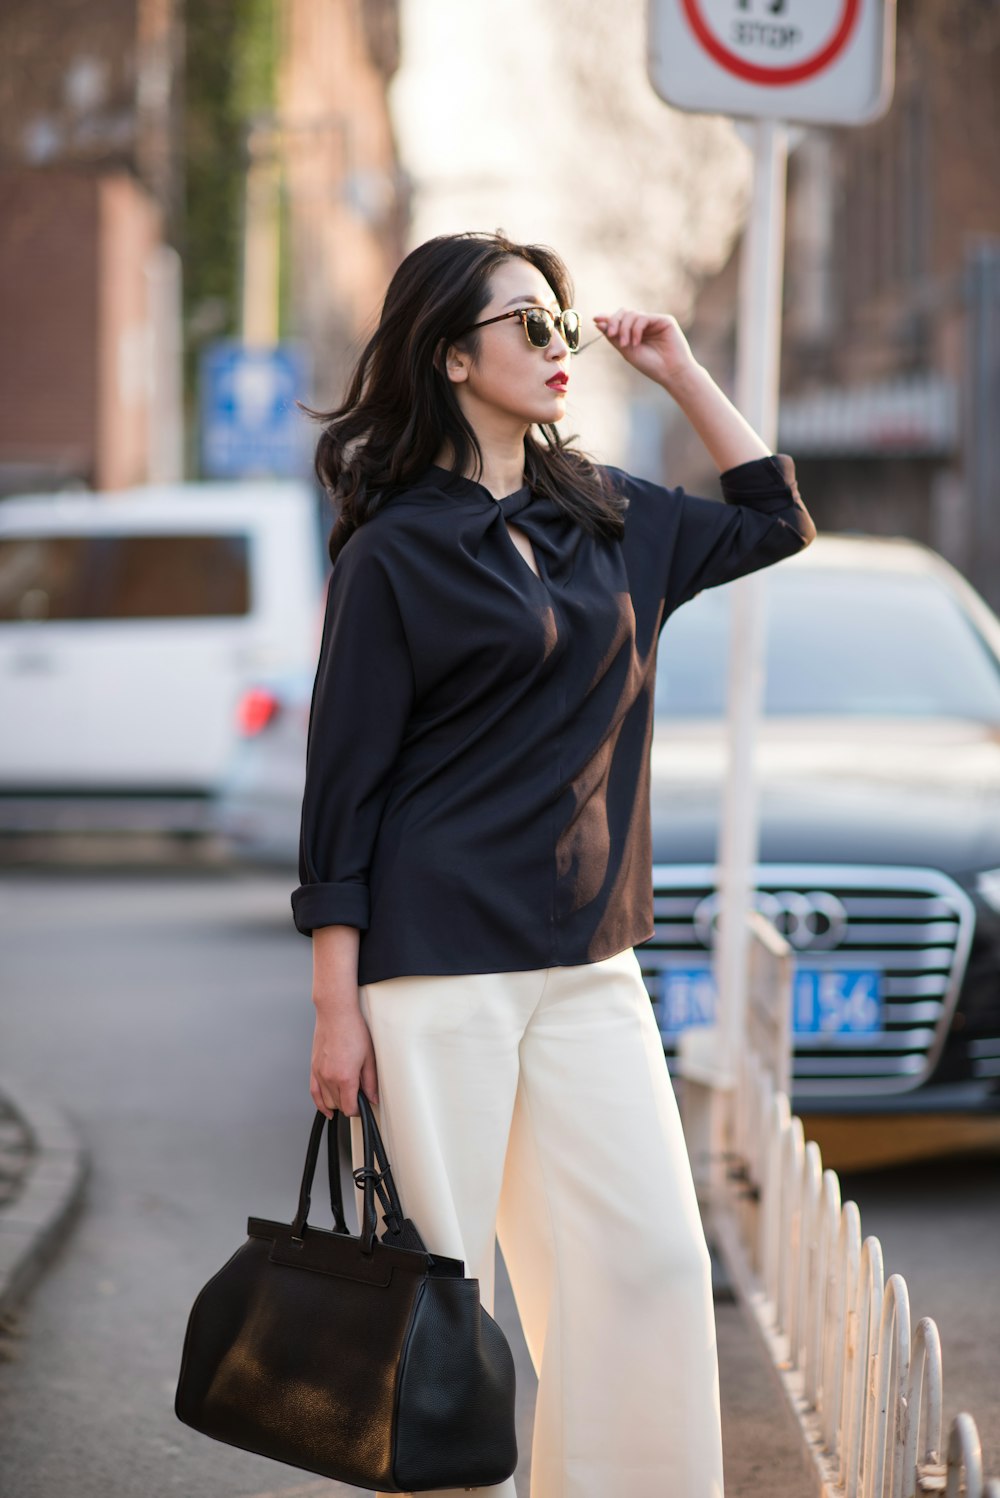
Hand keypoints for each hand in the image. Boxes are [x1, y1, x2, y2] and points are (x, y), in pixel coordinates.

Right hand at [310, 998, 378, 1118]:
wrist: (336, 1013)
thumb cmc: (352, 1030)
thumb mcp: (369, 1057)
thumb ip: (370, 1082)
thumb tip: (372, 1097)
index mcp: (345, 1077)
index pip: (349, 1108)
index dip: (357, 1110)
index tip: (362, 1106)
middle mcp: (329, 1078)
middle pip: (338, 1105)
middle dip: (349, 1104)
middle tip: (358, 1095)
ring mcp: (319, 1073)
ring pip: (326, 1101)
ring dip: (337, 1102)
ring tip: (347, 1095)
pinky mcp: (313, 1068)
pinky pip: (314, 1093)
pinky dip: (320, 1103)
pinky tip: (326, 1108)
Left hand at [593, 308, 699, 391]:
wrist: (670, 373)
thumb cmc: (650, 365)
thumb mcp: (626, 351)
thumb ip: (613, 337)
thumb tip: (598, 322)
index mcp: (635, 332)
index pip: (620, 320)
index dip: (608, 318)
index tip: (595, 318)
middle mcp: (644, 325)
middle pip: (624, 313)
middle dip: (615, 322)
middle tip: (612, 335)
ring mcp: (654, 321)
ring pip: (632, 314)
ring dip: (625, 329)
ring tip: (626, 345)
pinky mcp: (664, 320)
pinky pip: (643, 318)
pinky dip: (636, 329)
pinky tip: (637, 342)